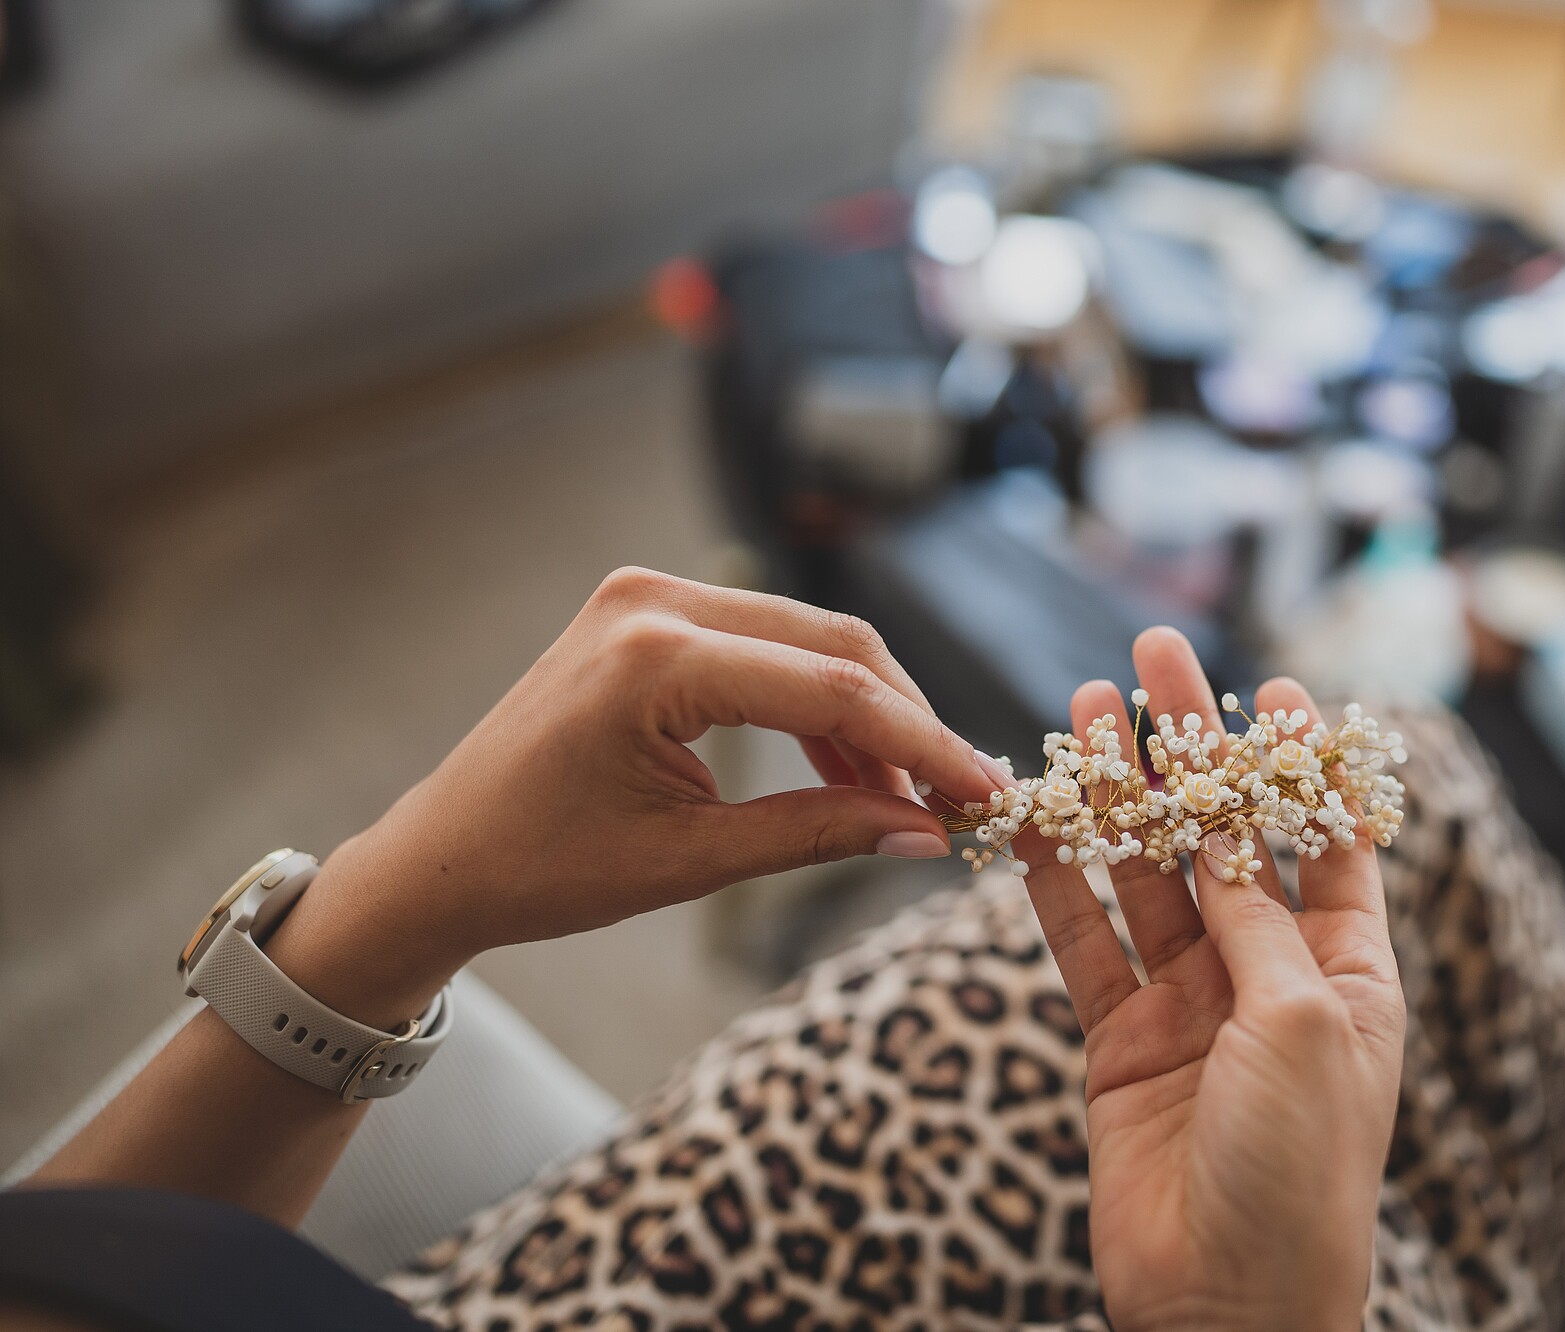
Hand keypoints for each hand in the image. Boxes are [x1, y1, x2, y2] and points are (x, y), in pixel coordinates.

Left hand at [269, 568, 992, 1026]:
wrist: (442, 856)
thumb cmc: (542, 868)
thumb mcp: (690, 861)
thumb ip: (819, 834)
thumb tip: (929, 834)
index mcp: (655, 657)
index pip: (834, 690)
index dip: (925, 745)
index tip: (986, 795)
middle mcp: (654, 599)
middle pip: (836, 645)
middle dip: (910, 723)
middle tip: (965, 795)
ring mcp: (649, 595)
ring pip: (811, 640)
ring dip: (870, 715)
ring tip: (914, 797)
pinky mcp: (650, 613)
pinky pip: (767, 647)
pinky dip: (816, 705)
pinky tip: (853, 772)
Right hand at [1009, 629, 1405, 1331]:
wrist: (1225, 1304)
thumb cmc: (1301, 1171)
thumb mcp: (1300, 1023)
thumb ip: (1255, 918)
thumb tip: (1225, 830)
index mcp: (1350, 973)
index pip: (1326, 839)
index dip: (1299, 761)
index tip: (1269, 683)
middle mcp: (1270, 977)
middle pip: (1225, 836)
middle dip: (1191, 747)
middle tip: (1153, 653)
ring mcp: (1191, 1007)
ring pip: (1149, 875)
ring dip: (1119, 794)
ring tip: (1084, 708)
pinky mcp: (1121, 1041)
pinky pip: (1084, 943)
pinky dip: (1058, 880)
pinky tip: (1033, 817)